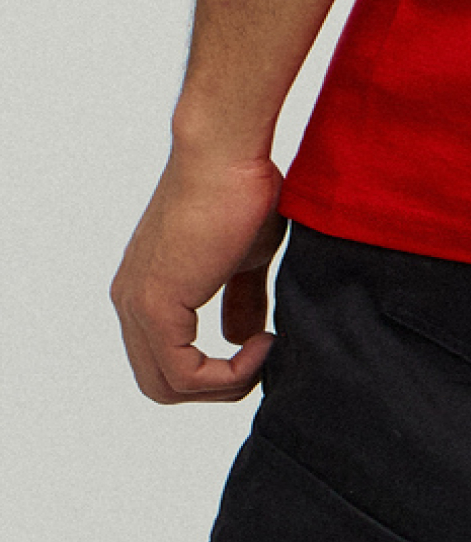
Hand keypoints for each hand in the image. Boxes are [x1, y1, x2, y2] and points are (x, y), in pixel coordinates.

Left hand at [111, 148, 287, 403]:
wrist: (228, 155)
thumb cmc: (241, 189)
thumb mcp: (245, 258)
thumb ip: (240, 300)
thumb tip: (242, 338)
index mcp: (146, 291)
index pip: (166, 362)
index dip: (215, 371)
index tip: (263, 346)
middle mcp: (131, 302)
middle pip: (161, 385)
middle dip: (217, 387)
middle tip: (264, 362)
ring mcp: (138, 305)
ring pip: (167, 386)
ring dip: (225, 383)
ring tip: (267, 351)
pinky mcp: (156, 306)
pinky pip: (184, 373)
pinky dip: (229, 372)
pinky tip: (263, 342)